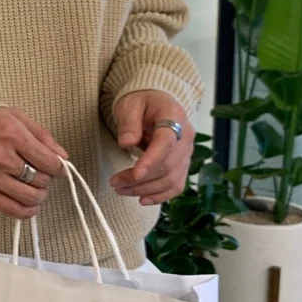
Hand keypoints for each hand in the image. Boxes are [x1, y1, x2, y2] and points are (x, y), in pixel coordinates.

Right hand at [0, 108, 67, 218]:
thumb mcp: (15, 117)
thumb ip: (41, 135)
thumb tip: (62, 156)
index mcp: (11, 135)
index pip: (48, 161)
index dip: (59, 167)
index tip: (59, 168)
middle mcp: (0, 158)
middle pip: (40, 180)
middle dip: (46, 179)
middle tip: (41, 174)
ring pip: (29, 197)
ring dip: (39, 195)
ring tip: (36, 189)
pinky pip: (10, 210)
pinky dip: (26, 212)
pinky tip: (30, 206)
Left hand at [110, 91, 193, 205]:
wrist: (157, 102)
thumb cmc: (143, 101)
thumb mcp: (130, 104)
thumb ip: (129, 122)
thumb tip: (126, 143)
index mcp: (174, 118)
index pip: (166, 142)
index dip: (152, 160)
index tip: (135, 173)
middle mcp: (185, 137)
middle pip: (167, 165)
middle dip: (140, 179)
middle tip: (115, 183)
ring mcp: (186, 153)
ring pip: (171, 179)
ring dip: (145, 189)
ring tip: (121, 190)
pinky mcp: (181, 164)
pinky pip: (176, 185)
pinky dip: (161, 195)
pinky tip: (142, 199)